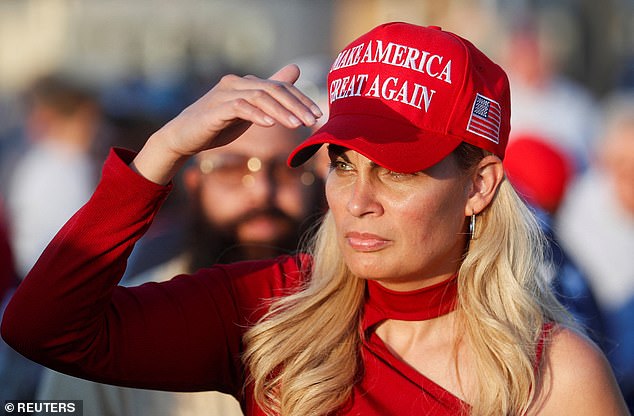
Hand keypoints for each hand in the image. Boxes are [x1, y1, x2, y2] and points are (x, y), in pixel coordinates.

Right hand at [131, 64, 322, 183]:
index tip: (317, 115)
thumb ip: (270, 93)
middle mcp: (235, 83)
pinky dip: (256, 115)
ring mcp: (224, 94)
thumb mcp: (248, 110)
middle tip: (312, 121)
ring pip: (259, 97)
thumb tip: (295, 70)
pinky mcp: (214, 109)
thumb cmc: (216, 126)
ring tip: (297, 125)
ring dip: (281, 111)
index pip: (279, 86)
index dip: (300, 99)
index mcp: (245, 83)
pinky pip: (240, 107)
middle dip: (295, 105)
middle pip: (272, 89)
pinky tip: (270, 125)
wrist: (182, 138)